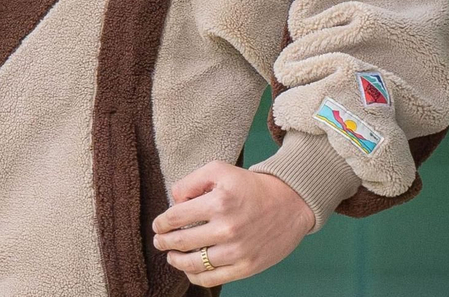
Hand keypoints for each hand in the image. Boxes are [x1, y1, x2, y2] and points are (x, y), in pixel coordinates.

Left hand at [151, 162, 313, 287]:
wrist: (290, 203)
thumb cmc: (250, 186)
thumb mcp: (218, 170)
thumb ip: (190, 182)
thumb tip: (173, 202)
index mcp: (218, 202)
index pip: (175, 217)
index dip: (161, 223)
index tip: (158, 225)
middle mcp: (227, 228)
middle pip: (181, 241)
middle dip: (164, 242)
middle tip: (159, 241)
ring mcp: (238, 250)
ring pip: (194, 263)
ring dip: (175, 260)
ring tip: (171, 256)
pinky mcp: (247, 266)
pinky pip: (213, 278)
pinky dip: (195, 276)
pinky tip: (189, 270)